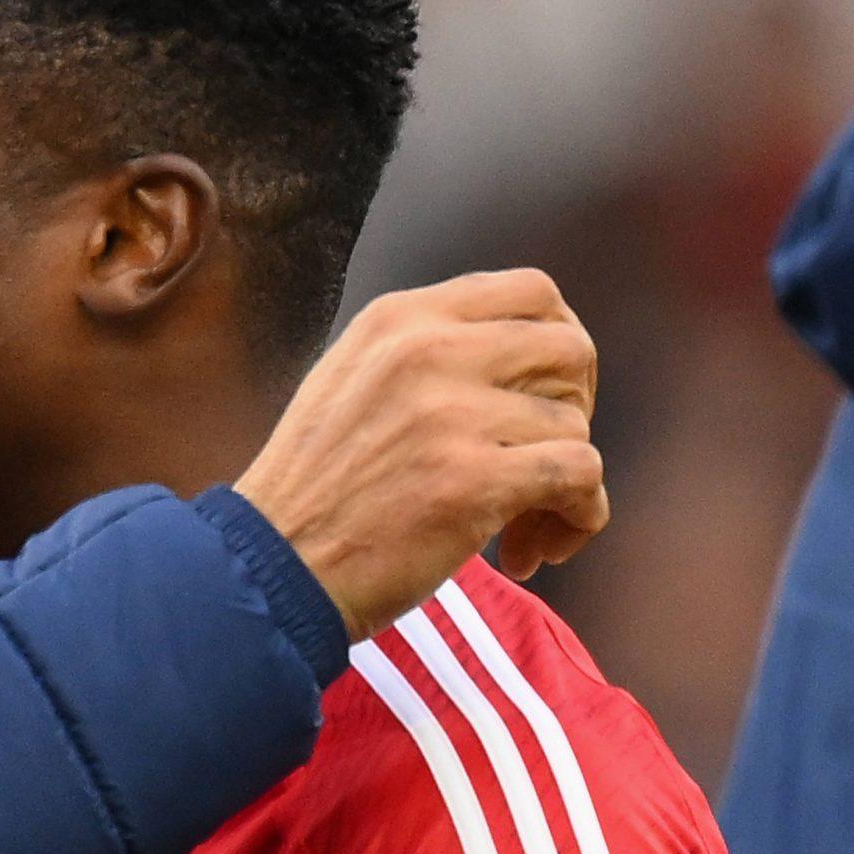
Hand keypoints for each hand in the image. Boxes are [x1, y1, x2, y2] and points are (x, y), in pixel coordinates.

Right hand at [234, 269, 607, 641]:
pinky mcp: (474, 480)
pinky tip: (533, 548)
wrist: (272, 564)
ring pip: (576, 425)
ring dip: (565, 485)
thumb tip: (523, 358)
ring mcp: (451, 413)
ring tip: (520, 527)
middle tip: (539, 461)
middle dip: (573, 411)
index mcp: (399, 318)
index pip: (532, 290)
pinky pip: (582, 477)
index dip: (560, 341)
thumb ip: (424, 351)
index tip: (544, 395)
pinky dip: (577, 518)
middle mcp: (427, 350)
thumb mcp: (351, 378)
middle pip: (571, 350)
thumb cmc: (315, 488)